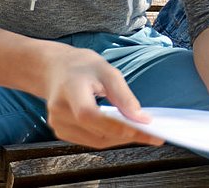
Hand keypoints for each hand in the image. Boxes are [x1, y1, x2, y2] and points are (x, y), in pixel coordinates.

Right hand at [43, 46, 164, 148]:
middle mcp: (59, 111)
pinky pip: (90, 140)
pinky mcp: (61, 132)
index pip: (90, 115)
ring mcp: (57, 124)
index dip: (116, 126)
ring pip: (96, 141)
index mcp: (69, 90)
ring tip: (143, 134)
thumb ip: (123, 95)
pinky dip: (109, 138)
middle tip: (153, 136)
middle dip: (127, 135)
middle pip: (96, 132)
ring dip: (121, 139)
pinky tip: (124, 132)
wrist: (55, 69)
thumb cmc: (81, 67)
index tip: (143, 130)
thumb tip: (141, 118)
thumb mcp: (107, 71)